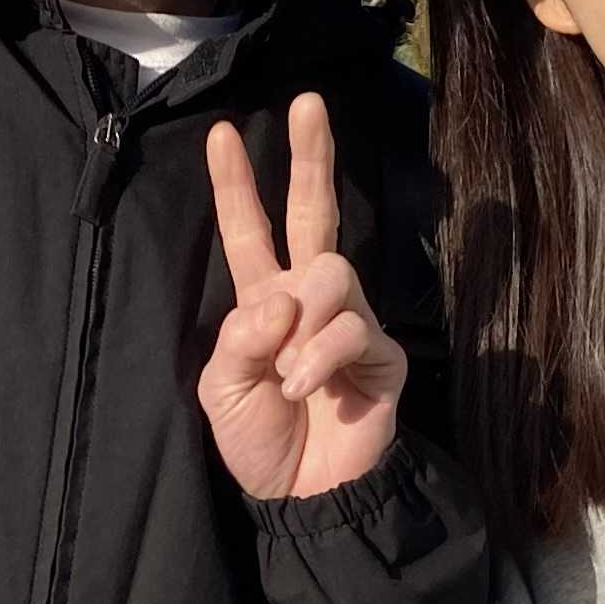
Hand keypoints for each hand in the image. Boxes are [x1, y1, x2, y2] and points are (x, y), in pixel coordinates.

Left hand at [200, 96, 403, 500]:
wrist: (302, 499)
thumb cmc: (258, 443)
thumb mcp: (222, 390)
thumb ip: (240, 339)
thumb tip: (280, 297)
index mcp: (264, 302)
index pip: (249, 233)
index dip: (237, 187)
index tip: (223, 134)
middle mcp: (308, 301)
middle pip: (315, 215)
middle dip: (311, 158)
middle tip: (308, 104)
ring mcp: (349, 324)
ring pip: (333, 274)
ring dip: (301, 324)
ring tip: (287, 376)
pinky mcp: (382, 355)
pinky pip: (351, 327)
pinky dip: (319, 358)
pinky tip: (305, 388)